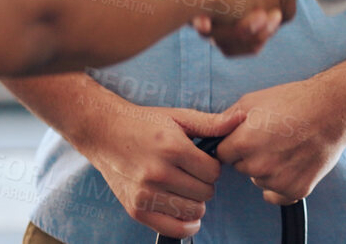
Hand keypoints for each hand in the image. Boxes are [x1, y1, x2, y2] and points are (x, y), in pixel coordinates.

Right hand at [77, 100, 243, 237]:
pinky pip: (173, 228)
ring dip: (195, 202)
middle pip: (205, 192)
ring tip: (185, 188)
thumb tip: (242, 118)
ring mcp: (146, 194)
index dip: (212, 166)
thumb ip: (211, 123)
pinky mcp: (136, 209)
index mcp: (171, 148)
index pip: (213, 171)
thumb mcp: (178, 116)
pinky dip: (185, 224)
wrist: (104, 132)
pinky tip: (186, 212)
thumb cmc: (144, 123)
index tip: (203, 161)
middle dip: (204, 184)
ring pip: (193, 211)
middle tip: (192, 174)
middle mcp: (158, 172)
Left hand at [215, 74, 345, 204]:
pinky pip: (276, 194)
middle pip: (240, 167)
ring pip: (259, 179)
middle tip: (272, 137)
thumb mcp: (253, 100)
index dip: (234, 142)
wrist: (332, 109)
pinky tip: (292, 163)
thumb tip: (211, 132)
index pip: (222, 153)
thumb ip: (227, 119)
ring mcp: (278, 180)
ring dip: (267, 168)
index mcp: (243, 143)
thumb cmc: (293, 100)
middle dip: (250, 155)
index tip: (248, 134)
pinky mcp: (296, 190)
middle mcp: (259, 166)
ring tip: (287, 146)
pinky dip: (281, 183)